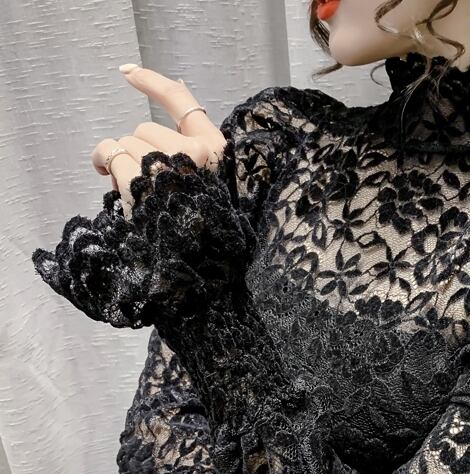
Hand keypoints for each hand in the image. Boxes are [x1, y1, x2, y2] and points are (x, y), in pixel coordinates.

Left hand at [91, 65, 227, 217]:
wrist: (192, 255)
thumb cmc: (196, 215)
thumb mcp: (206, 175)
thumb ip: (194, 137)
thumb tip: (179, 81)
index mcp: (214, 149)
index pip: (181, 101)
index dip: (152, 82)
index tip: (126, 72)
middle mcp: (195, 154)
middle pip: (145, 128)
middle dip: (137, 150)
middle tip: (143, 178)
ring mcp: (168, 165)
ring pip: (127, 142)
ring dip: (121, 160)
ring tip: (131, 184)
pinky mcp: (142, 179)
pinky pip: (112, 153)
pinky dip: (104, 163)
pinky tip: (109, 176)